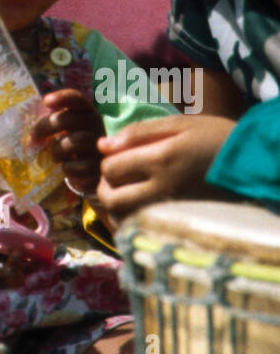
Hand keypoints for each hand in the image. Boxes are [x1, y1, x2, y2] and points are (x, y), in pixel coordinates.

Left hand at [31, 89, 104, 194]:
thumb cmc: (72, 144)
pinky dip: (67, 168)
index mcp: (86, 112)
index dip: (61, 97)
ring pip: (75, 141)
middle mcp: (95, 125)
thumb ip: (51, 125)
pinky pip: (79, 166)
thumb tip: (30, 136)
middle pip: (68, 119)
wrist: (90, 171)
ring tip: (54, 156)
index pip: (76, 98)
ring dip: (57, 150)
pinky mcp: (98, 166)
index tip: (45, 101)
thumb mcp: (64, 130)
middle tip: (34, 137)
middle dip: (46, 127)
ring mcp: (99, 146)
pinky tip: (67, 168)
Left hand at [96, 113, 236, 221]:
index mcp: (161, 159)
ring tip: (125, 191)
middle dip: (105, 185)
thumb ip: (139, 133)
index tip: (118, 156)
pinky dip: (129, 221)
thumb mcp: (180, 124)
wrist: (252, 165)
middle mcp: (163, 189)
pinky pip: (140, 230)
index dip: (107, 161)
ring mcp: (170, 210)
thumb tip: (102, 145)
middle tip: (115, 176)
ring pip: (123, 218)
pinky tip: (137, 208)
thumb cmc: (216, 138)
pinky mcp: (178, 223)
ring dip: (115, 205)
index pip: (111, 168)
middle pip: (111, 197)